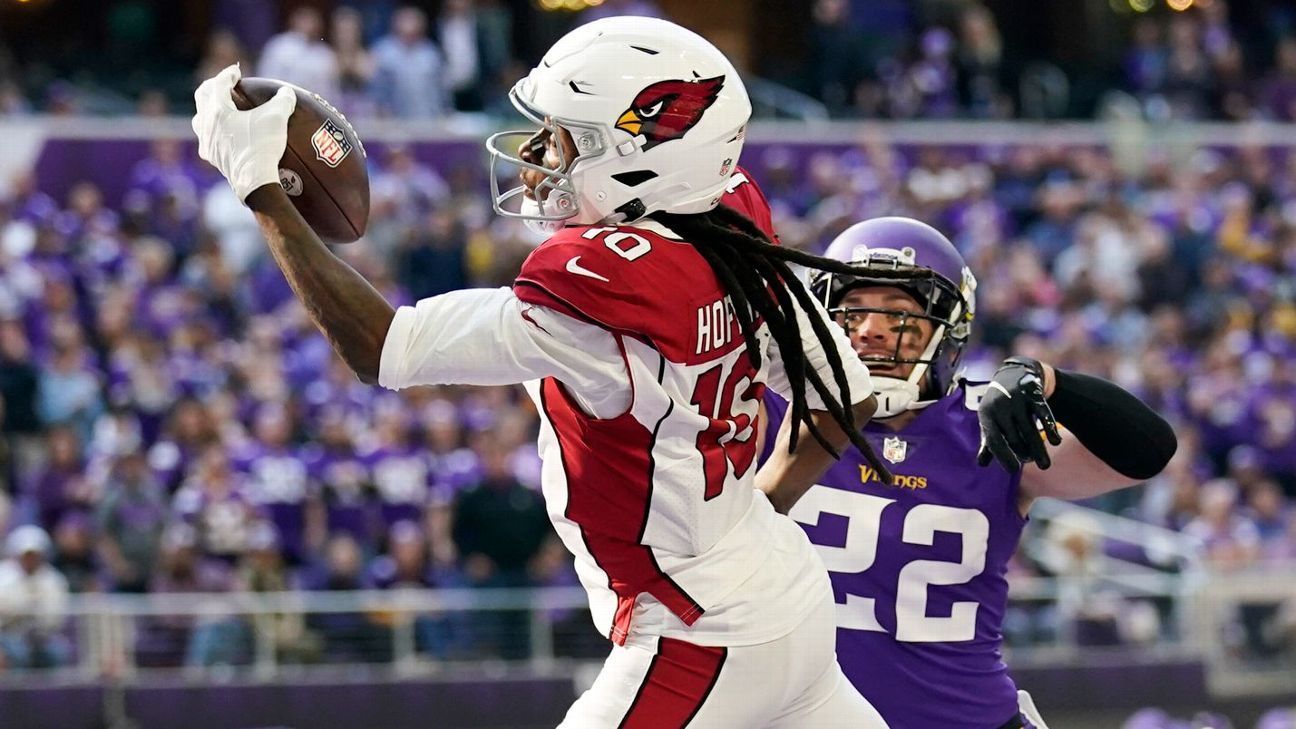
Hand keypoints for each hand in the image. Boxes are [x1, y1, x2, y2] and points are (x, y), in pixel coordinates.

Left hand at [191, 64, 295, 201]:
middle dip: (212, 87)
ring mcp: (207, 142)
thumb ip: (283, 100)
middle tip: (224, 84)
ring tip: (220, 109)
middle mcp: (207, 124)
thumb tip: (287, 93)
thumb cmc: (262, 146)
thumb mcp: (277, 118)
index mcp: (218, 109)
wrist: (254, 180)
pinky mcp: (212, 157)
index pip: (218, 83)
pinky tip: (224, 135)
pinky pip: (207, 138)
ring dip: (208, 109)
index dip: (228, 74)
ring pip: (200, 119)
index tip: (236, 71)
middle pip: (202, 97)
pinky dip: (213, 130)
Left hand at [976, 356, 1061, 470]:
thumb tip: (981, 464)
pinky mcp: (1033, 394)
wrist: (1015, 374)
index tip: (1013, 470)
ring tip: (1044, 465)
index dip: (1003, 456)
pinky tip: (1056, 442)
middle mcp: (1000, 406)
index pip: (993, 440)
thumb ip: (988, 440)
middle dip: (1024, 454)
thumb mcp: (990, 419)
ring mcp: (1017, 399)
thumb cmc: (999, 405)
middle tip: (1031, 462)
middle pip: (1014, 438)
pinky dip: (1050, 428)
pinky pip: (1043, 414)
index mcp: (986, 414)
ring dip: (1039, 449)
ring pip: (1029, 430)